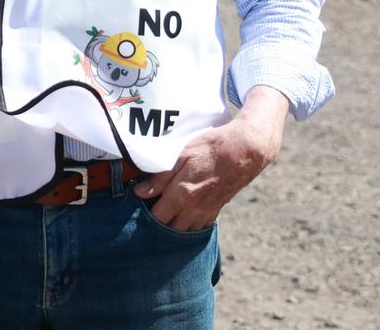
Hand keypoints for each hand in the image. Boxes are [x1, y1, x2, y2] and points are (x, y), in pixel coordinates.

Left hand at [133, 86, 288, 230]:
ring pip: (183, 232)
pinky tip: (181, 217)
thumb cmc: (212, 147)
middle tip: (144, 215)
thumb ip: (161, 176)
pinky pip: (198, 227)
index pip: (157, 217)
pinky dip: (188, 226)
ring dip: (171, 228)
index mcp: (182, 194)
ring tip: (161, 217)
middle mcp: (193, 209)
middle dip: (156, 227)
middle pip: (168, 229)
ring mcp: (206, 212)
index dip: (144, 216)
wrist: (244, 151)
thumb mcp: (183, 154)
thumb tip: (140, 192)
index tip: (134, 210)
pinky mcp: (215, 211)